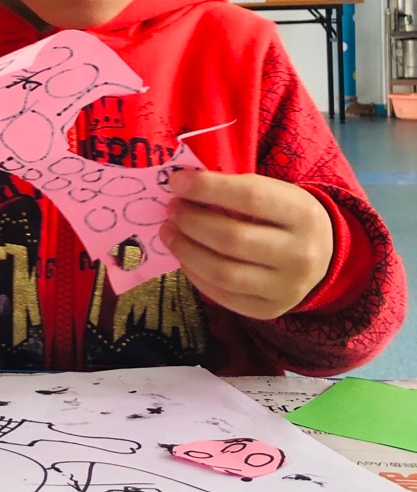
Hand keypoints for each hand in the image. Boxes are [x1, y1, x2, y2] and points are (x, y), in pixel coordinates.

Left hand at [160, 170, 333, 319]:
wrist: (322, 257)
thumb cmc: (285, 216)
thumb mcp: (275, 193)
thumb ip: (234, 189)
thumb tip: (181, 186)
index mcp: (303, 214)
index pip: (250, 197)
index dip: (207, 188)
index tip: (176, 182)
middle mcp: (301, 254)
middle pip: (232, 238)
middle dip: (192, 222)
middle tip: (172, 210)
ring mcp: (287, 288)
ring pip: (224, 272)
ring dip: (186, 250)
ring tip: (169, 233)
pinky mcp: (270, 310)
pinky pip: (223, 296)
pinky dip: (195, 275)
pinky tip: (184, 258)